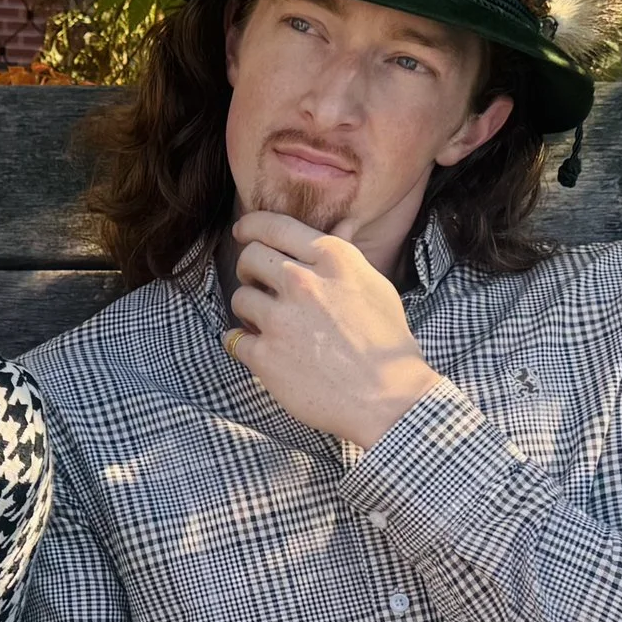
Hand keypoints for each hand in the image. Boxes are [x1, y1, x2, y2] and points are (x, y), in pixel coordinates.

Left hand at [223, 210, 442, 449]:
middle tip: (257, 283)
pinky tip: (257, 349)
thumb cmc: (387, 342)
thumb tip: (342, 224)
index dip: (251, 226)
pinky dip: (240, 343)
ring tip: (265, 323)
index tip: (242, 231)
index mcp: (332, 259)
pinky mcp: (265, 355)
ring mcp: (281, 319)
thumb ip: (348, 255)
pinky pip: (233, 339)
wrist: (388, 397)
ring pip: (240, 297)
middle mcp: (303, 282)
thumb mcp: (376, 287)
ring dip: (248, 309)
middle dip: (249, 269)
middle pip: (250, 257)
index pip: (275, 226)